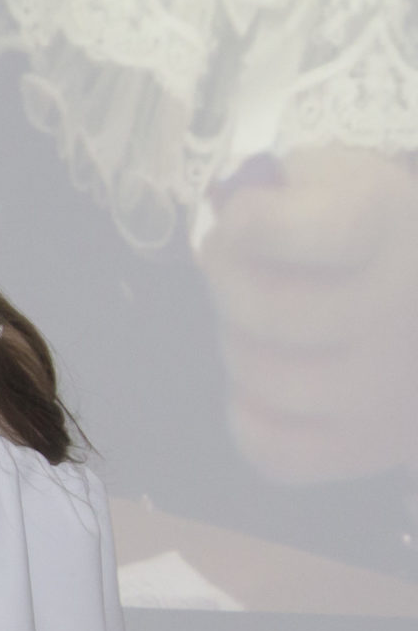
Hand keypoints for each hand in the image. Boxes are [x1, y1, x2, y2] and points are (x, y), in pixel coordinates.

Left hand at [199, 146, 417, 484]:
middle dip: (232, 289)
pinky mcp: (373, 445)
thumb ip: (266, 192)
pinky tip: (278, 382)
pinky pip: (270, 448)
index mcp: (385, 223)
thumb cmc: (360, 233)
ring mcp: (392, 386)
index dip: (250, 225)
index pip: (297, 231)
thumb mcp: (324, 182)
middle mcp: (402, 309)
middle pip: (262, 312)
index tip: (249, 219)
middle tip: (255, 276)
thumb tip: (230, 225)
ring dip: (245, 350)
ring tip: (279, 328)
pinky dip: (252, 416)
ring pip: (261, 380)